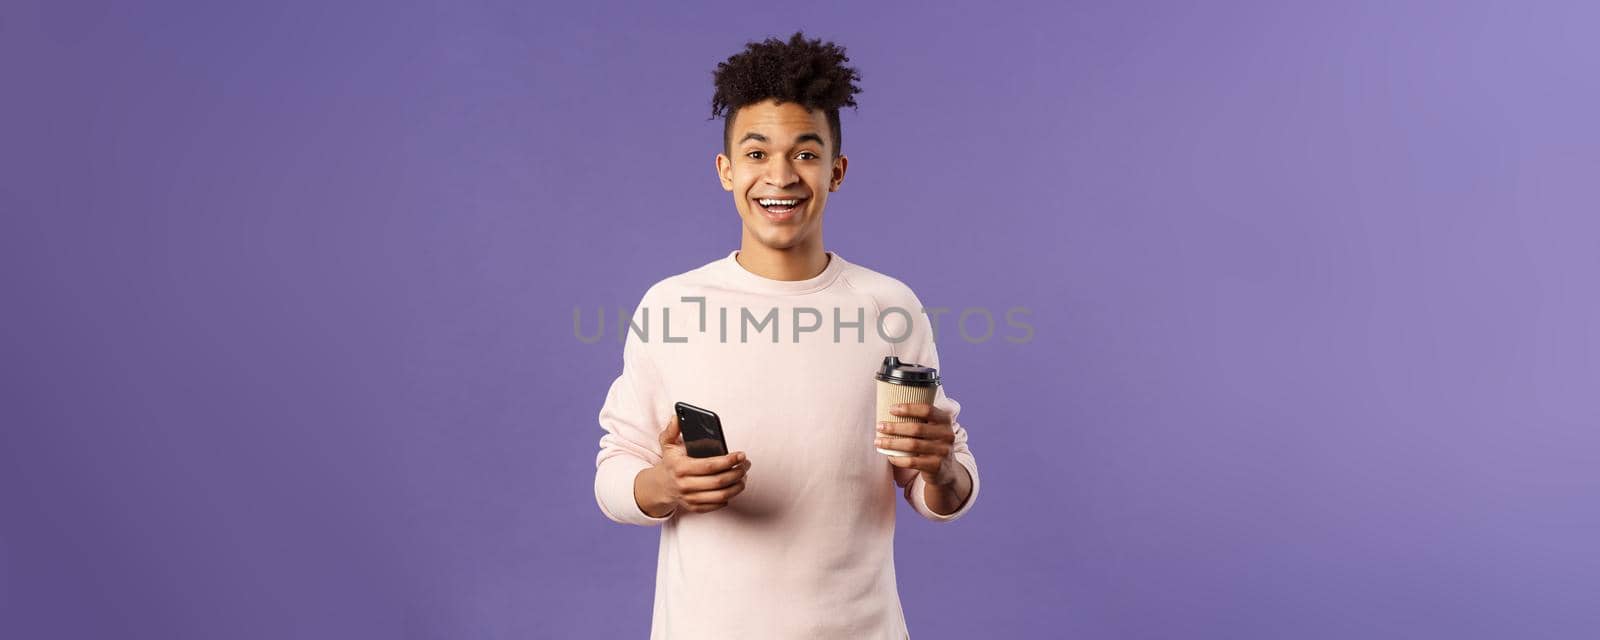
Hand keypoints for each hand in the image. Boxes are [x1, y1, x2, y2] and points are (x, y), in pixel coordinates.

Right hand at [636, 414, 750, 516]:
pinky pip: (716, 505)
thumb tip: (677, 416)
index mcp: (681, 467)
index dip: (728, 461)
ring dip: (737, 486)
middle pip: (719, 481)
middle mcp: (685, 484)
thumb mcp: (666, 443)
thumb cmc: (669, 462)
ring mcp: (689, 498)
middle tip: (746, 465)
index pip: (710, 465)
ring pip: (721, 496)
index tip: (741, 455)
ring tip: (743, 477)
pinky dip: (728, 498)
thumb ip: (672, 429)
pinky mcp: (694, 507)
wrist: (660, 485)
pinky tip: (733, 488)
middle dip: (737, 473)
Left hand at [876, 403, 960, 486]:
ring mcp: (943, 451)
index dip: (909, 408)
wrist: (947, 470)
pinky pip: (912, 462)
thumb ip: (921, 419)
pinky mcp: (936, 466)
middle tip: (879, 426)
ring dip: (892, 443)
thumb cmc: (933, 444)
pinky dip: (898, 459)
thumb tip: (889, 409)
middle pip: (917, 428)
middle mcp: (947, 434)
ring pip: (912, 445)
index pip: (927, 410)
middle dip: (894, 427)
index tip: (891, 409)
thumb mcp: (934, 429)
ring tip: (878, 441)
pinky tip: (890, 456)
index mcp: (945, 420)